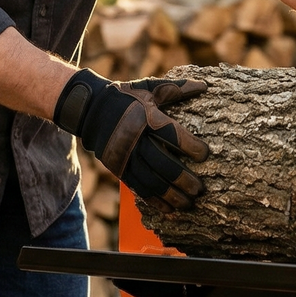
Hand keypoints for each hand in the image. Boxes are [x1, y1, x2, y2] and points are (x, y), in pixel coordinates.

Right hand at [55, 71, 209, 208]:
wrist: (90, 108)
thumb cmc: (126, 97)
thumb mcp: (149, 88)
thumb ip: (176, 89)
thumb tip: (204, 85)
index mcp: (146, 118)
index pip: (172, 135)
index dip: (189, 146)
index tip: (205, 155)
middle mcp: (135, 139)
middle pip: (162, 163)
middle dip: (182, 178)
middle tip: (199, 189)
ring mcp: (125, 156)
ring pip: (150, 181)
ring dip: (170, 195)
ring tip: (188, 204)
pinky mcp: (118, 168)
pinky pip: (138, 188)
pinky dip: (154, 201)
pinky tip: (169, 210)